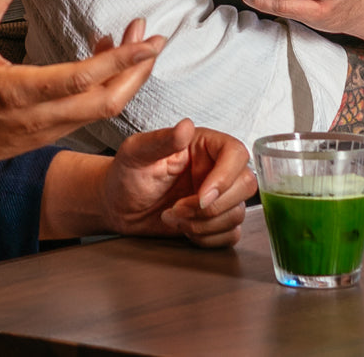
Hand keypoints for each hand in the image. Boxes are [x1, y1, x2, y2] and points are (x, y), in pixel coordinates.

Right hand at [0, 0, 164, 185]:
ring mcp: (47, 130)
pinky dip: (106, 88)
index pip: (81, 79)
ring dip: (126, 78)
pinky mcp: (49, 135)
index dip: (119, 60)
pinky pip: (88, 112)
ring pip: (103, 109)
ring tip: (136, 42)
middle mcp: (40, 117)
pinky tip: (104, 61)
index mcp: (18, 93)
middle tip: (155, 38)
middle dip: (138, 70)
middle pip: (107, 101)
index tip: (148, 41)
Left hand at [102, 119, 255, 247]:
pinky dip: (207, 238)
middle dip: (211, 206)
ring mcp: (220, 196)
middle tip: (178, 208)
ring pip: (238, 213)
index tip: (201, 194)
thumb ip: (161, 140)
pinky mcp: (217, 220)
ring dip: (204, 223)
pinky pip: (231, 234)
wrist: (118, 206)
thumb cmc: (125, 174)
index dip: (226, 177)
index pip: (237, 153)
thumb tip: (186, 126)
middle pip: (246, 186)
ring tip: (172, 216)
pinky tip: (183, 228)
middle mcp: (216, 168)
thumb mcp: (136, 152)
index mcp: (203, 145)